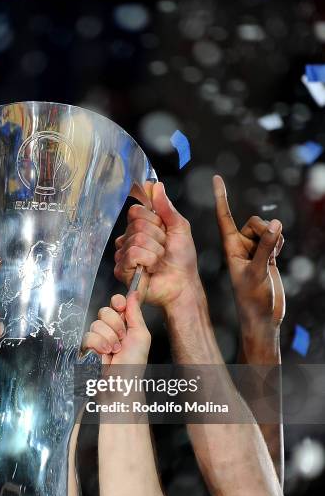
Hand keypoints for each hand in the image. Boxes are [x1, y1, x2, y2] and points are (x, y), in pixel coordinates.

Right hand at [82, 292, 150, 364]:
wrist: (122, 382)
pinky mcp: (86, 347)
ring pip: (96, 324)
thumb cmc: (134, 362)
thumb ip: (135, 313)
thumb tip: (134, 292)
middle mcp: (109, 329)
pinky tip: (104, 354)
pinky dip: (98, 345)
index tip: (121, 306)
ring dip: (108, 338)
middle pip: (105, 311)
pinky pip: (88, 336)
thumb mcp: (141, 335)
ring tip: (114, 350)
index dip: (117, 302)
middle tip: (122, 338)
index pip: (115, 303)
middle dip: (115, 324)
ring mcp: (97, 338)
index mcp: (123, 324)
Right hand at [114, 182, 199, 310]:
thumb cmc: (181, 259)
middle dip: (158, 237)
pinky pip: (132, 254)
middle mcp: (128, 239)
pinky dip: (148, 260)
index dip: (155, 220)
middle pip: (137, 224)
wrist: (183, 283)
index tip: (165, 232)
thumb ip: (166, 207)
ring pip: (137, 239)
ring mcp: (123, 255)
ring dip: (156, 251)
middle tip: (164, 250)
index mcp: (140, 227)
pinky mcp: (122, 270)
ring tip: (159, 261)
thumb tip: (155, 185)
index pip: (136, 211)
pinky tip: (151, 268)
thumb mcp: (179, 227)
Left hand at [213, 175, 284, 326]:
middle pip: (254, 222)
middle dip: (263, 231)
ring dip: (274, 239)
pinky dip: (279, 243)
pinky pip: (275, 238)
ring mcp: (254, 250)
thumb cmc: (253, 299)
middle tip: (264, 252)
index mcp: (231, 248)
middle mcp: (240, 246)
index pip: (224, 218)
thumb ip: (266, 247)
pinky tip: (277, 257)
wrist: (263, 316)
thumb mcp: (258, 273)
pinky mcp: (266, 255)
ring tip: (270, 259)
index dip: (221, 198)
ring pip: (267, 229)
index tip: (216, 178)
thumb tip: (275, 224)